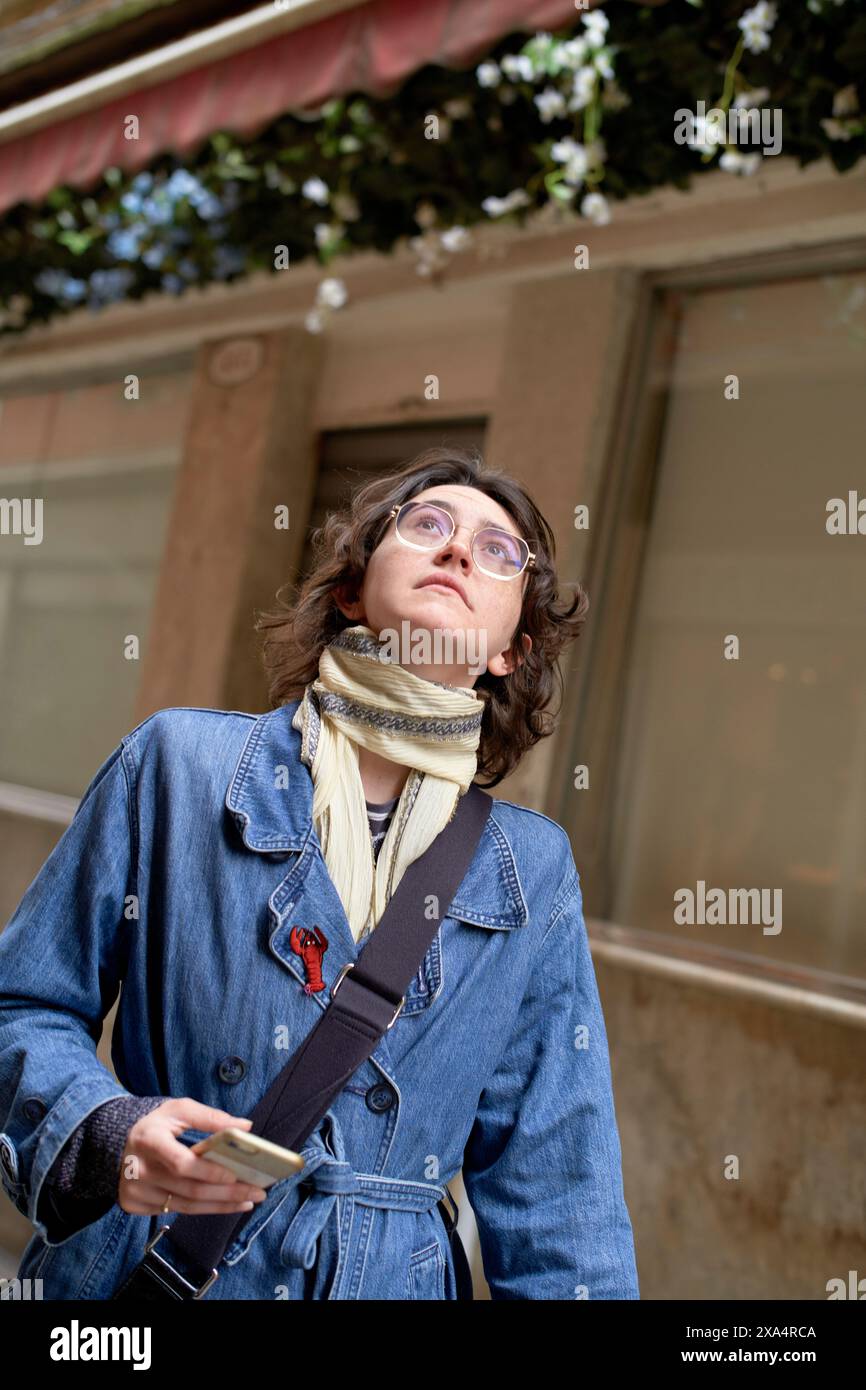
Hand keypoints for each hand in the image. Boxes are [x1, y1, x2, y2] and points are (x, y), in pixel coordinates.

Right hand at [118, 1097, 268, 1216]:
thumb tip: (245, 1127)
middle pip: (190, 1189)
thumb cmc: (155, 1124)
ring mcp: (136, 1192)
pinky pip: (176, 1211)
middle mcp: (139, 1170)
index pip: (181, 1163)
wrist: (115, 1144)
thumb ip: (210, 1117)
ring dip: (221, 1205)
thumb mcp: (178, 1110)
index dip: (209, 1171)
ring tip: (248, 1200)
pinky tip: (225, 1205)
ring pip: (186, 1206)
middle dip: (227, 1192)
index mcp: (149, 1140)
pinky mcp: (135, 1206)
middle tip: (257, 1191)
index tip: (236, 1174)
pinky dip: (204, 1210)